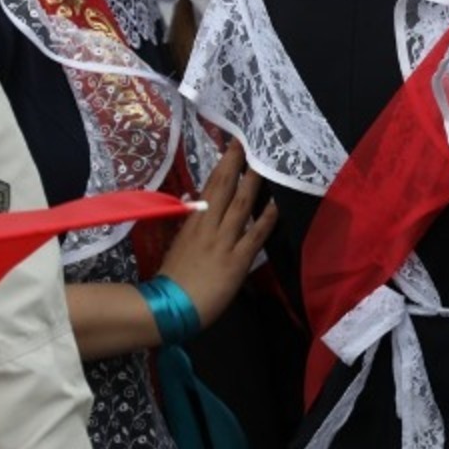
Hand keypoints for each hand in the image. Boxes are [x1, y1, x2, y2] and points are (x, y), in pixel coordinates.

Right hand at [158, 142, 276, 328]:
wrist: (169, 308)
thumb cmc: (173, 277)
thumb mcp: (178, 242)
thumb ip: (190, 221)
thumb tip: (194, 198)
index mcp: (193, 221)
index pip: (210, 185)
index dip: (224, 164)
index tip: (234, 143)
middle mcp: (208, 225)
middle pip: (226, 187)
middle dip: (238, 162)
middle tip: (251, 140)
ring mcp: (223, 241)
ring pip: (242, 205)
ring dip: (255, 182)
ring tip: (267, 162)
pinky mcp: (237, 259)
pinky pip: (256, 234)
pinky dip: (268, 218)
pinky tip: (278, 203)